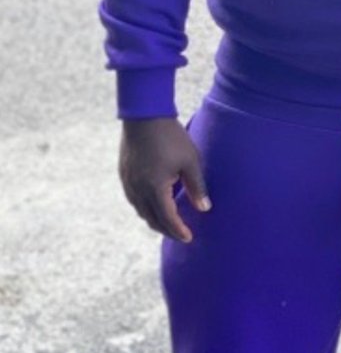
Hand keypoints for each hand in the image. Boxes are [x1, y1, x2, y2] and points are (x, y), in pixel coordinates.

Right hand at [119, 117, 210, 243]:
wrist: (144, 115)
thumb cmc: (170, 136)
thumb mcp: (190, 161)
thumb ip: (197, 187)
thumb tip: (204, 208)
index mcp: (155, 188)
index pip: (167, 218)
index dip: (178, 231)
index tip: (188, 238)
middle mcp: (138, 189)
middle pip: (152, 219)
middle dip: (166, 230)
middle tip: (180, 234)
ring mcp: (128, 182)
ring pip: (140, 211)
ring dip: (154, 220)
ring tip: (167, 223)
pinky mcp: (124, 174)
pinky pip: (133, 199)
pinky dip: (144, 208)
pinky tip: (153, 205)